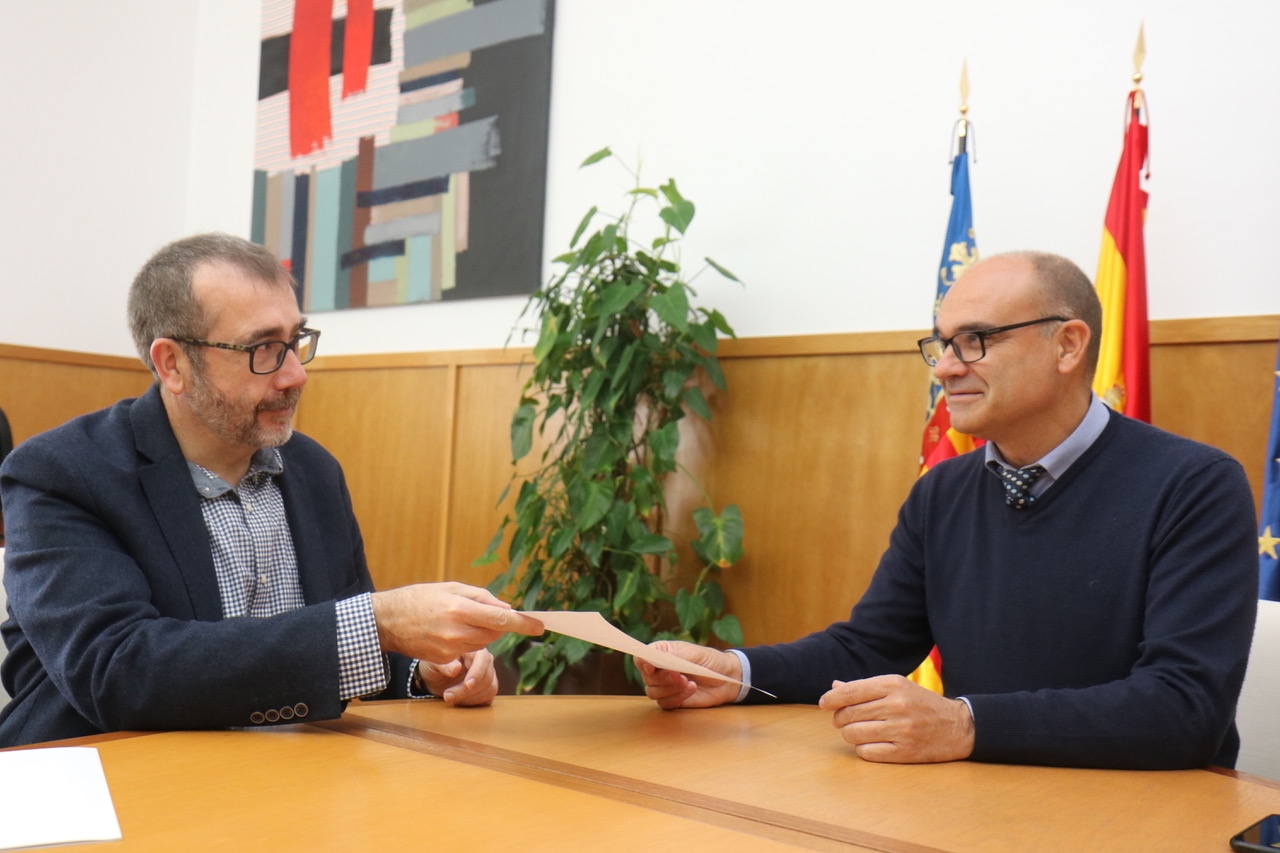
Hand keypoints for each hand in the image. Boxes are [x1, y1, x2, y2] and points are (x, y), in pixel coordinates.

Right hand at [371, 582, 543, 663]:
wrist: (388, 621)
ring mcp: (450, 649)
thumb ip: (482, 597)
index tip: (540, 626)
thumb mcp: (451, 587)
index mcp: (461, 609)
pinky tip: (447, 631)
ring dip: (481, 633)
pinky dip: (466, 642)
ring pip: (483, 643)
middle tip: (481, 612)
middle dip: (497, 623)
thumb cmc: (420, 598)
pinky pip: (467, 652)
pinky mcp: (444, 660)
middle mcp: (457, 631)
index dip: (523, 623)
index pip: (501, 618)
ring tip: (459, 619)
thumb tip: (507, 608)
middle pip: (495, 632)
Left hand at [418, 650, 498, 706]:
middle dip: (467, 690)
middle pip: (487, 677)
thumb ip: (445, 665)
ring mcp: (489, 675)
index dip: (477, 673)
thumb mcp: (434, 663)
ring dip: (470, 698)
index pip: (483, 659)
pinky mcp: (487, 689)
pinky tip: (459, 701)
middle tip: (447, 696)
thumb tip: (456, 669)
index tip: (467, 685)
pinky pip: (488, 698)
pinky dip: (474, 703)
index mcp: (474, 650)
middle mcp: (485, 661)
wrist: (436, 679)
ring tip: (450, 698)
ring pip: (490, 689)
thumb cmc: (435, 666)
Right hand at [636, 641, 742, 709]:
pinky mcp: (673, 700)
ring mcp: (665, 686)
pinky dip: (678, 697)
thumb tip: (655, 659)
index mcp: (662, 653)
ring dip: (670, 689)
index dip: (642, 662)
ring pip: (653, 692)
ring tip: (689, 683)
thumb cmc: (710, 660)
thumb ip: (674, 656)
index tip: (651, 668)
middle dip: (663, 678)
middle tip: (681, 676)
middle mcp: (659, 670)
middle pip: (646, 678)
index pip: (641, 658)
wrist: (726, 679)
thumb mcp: (694, 653)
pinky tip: (691, 690)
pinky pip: (665, 703)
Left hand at [818, 674, 974, 762]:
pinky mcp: (904, 752)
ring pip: (853, 734)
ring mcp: (901, 730)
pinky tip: (872, 743)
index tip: (823, 704)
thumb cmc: (921, 704)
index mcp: (893, 684)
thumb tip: (834, 687)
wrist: (958, 727)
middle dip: (840, 718)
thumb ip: (865, 688)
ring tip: (859, 731)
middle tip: (845, 720)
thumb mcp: (897, 687)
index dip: (831, 699)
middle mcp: (896, 705)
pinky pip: (866, 752)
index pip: (850, 691)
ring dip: (850, 734)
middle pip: (847, 715)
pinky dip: (863, 749)